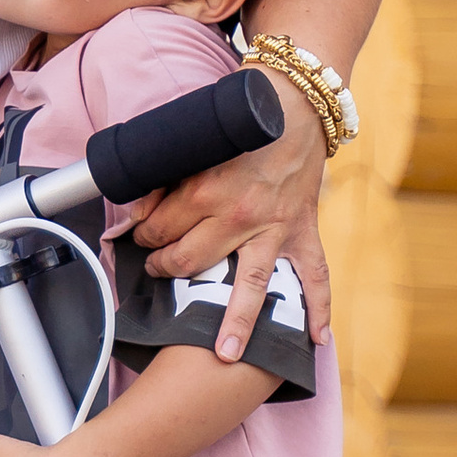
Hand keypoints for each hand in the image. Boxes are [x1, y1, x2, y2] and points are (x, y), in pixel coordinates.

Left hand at [127, 70, 331, 361]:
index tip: (138, 236)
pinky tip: (315, 339)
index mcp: (207, 190)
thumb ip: (168, 175)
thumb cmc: (243, 118)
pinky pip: (314, 277)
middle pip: (192, 261)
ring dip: (235, 322)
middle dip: (166, 268)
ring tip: (225, 355)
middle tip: (157, 267)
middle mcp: (239, 216)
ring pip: (250, 286)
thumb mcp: (197, 140)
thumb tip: (142, 209)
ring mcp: (275, 229)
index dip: (142, 234)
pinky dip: (318, 308)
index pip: (161, 228)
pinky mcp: (304, 231)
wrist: (297, 101)